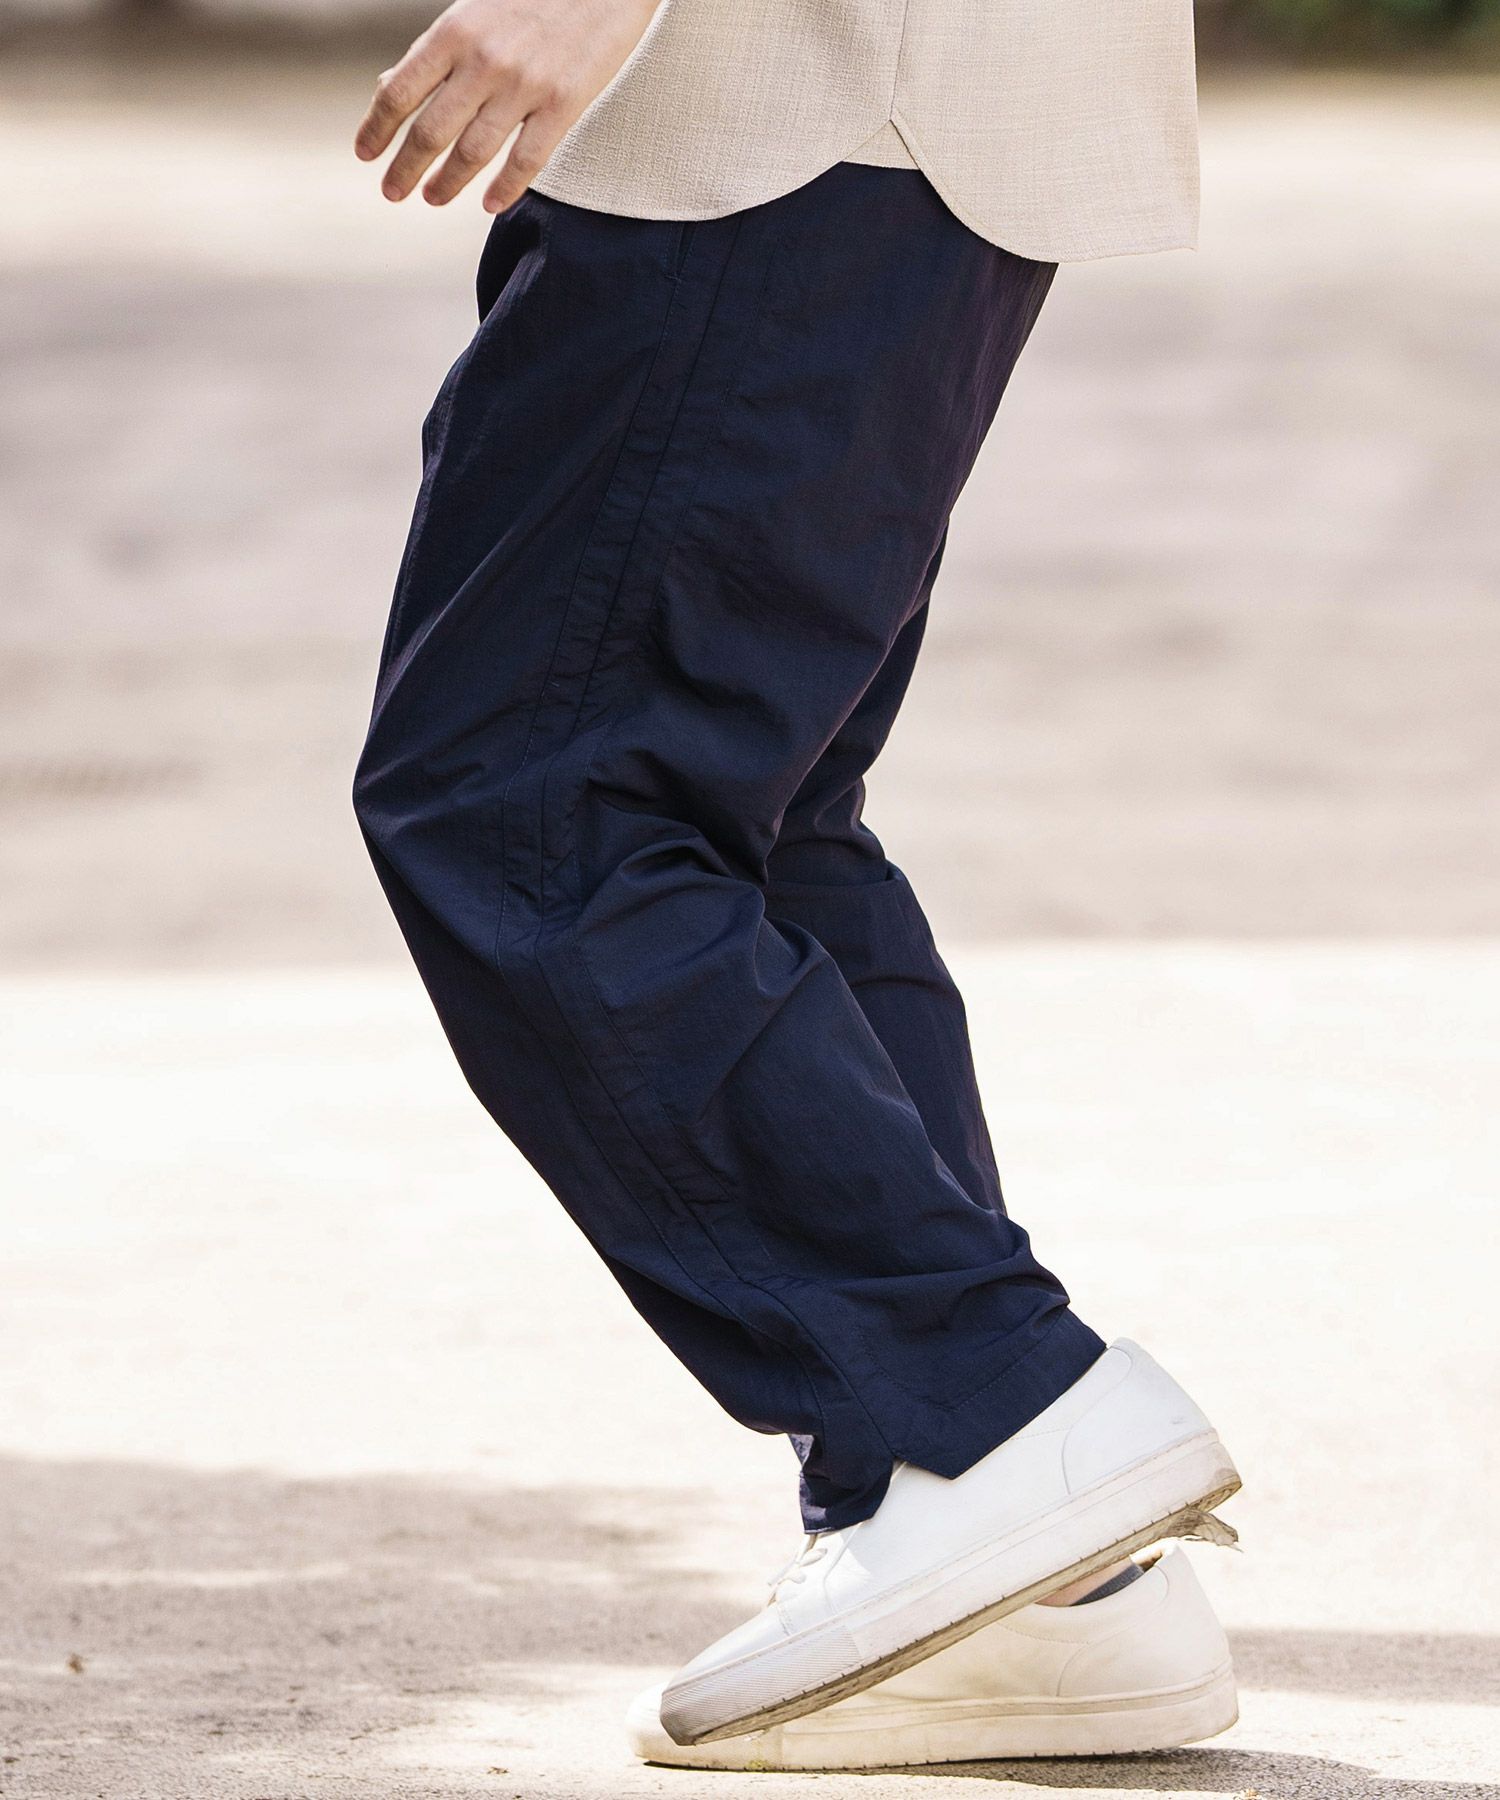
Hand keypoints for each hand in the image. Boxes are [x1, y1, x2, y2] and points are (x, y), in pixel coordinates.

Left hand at [355, 0, 658, 212]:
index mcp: (454, 31)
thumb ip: (436, 51)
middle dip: (405, 169)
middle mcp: (484, 60)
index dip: (377, 128)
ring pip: (474, 152)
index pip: (400, 91)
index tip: (365, 154)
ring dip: (447, 183)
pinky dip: (506, 188)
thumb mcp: (474, 10)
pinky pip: (528, 160)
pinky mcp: (564, 103)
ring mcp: (525, 85)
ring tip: (433, 198)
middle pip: (431, 131)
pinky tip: (490, 204)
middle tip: (392, 192)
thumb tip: (388, 87)